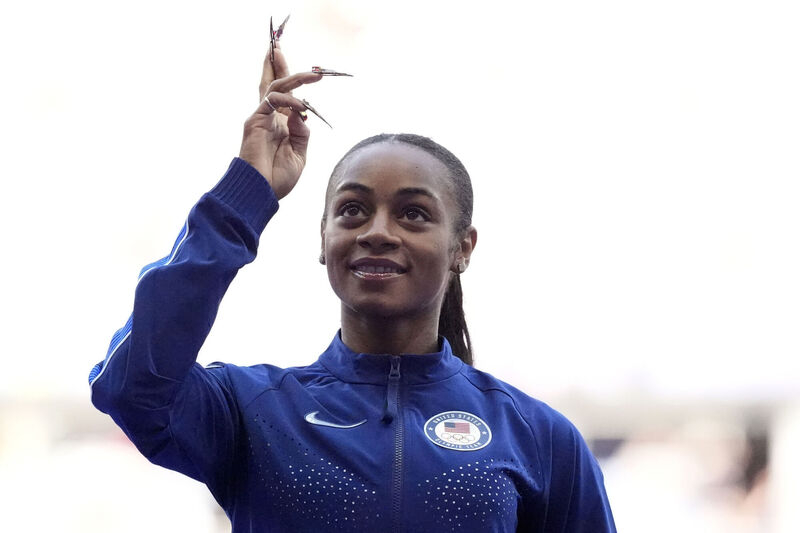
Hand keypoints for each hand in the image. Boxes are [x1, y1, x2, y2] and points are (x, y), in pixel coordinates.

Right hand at [239, 40, 322, 199]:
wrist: (261, 192)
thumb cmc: (277, 179)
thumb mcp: (299, 153)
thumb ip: (302, 131)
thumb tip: (303, 110)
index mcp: (280, 125)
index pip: (284, 95)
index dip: (293, 80)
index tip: (312, 72)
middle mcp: (269, 118)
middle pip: (272, 83)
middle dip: (276, 63)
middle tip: (278, 43)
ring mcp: (260, 118)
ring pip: (274, 87)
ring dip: (292, 75)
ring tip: (315, 74)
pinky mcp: (255, 122)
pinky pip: (272, 101)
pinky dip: (289, 100)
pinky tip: (301, 105)